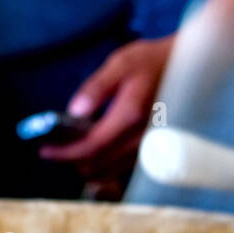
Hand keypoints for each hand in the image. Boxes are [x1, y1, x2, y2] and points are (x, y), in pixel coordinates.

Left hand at [40, 36, 173, 183]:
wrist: (188, 69)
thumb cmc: (152, 62)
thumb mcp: (121, 63)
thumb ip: (96, 87)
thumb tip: (74, 111)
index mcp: (130, 115)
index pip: (90, 147)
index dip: (64, 153)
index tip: (45, 150)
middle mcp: (141, 138)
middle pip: (96, 165)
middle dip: (70, 160)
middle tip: (54, 149)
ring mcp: (148, 149)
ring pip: (107, 171)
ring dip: (85, 164)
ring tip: (70, 149)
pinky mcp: (152, 153)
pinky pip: (120, 169)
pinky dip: (101, 164)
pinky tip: (92, 150)